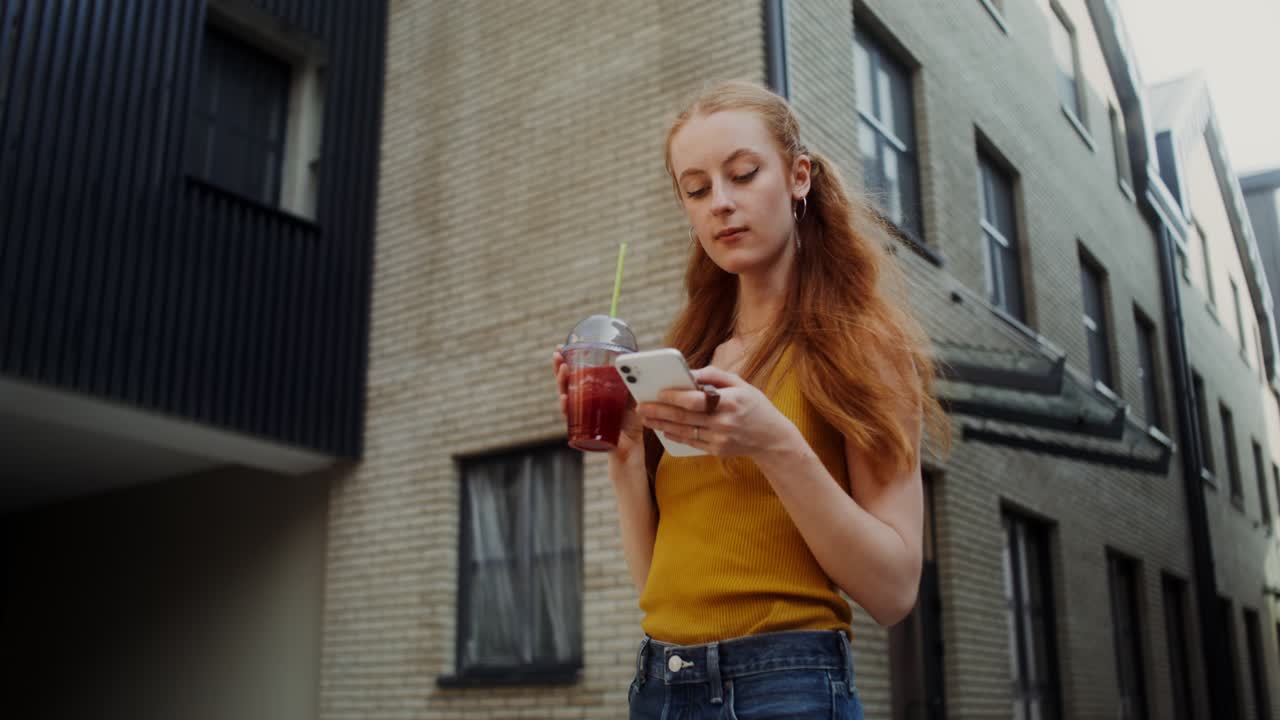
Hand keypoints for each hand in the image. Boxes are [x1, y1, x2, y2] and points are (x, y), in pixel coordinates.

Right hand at [552, 346, 644, 463]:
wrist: (632, 447)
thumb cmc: (629, 421)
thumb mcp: (631, 396)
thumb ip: (631, 380)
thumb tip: (636, 358)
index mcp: (591, 393)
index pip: (574, 375)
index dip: (566, 361)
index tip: (559, 348)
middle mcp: (582, 403)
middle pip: (566, 383)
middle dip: (559, 368)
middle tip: (557, 355)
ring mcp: (580, 415)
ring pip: (565, 397)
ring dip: (562, 383)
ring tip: (563, 370)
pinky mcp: (582, 428)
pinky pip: (571, 418)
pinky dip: (567, 408)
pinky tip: (565, 399)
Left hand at [635, 366, 800, 458]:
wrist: (772, 438)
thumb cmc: (754, 405)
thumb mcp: (740, 383)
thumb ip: (714, 375)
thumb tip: (688, 372)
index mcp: (730, 401)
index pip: (696, 399)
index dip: (675, 396)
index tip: (658, 391)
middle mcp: (724, 422)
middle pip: (685, 417)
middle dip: (659, 411)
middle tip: (641, 406)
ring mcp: (720, 439)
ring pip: (684, 431)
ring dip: (662, 424)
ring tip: (646, 418)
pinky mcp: (717, 450)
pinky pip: (691, 442)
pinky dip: (675, 435)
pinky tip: (663, 429)